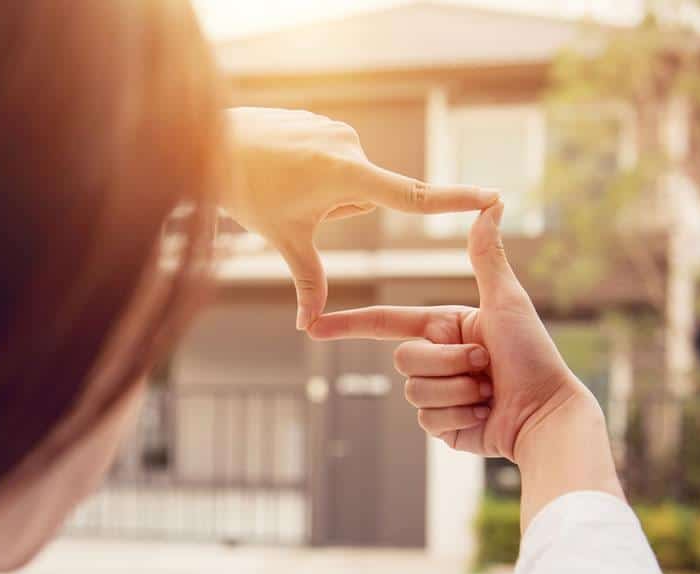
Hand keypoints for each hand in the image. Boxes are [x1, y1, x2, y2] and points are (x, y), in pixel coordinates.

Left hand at [225, 107, 498, 329]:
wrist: (207, 141)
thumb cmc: (246, 192)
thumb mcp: (283, 239)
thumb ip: (309, 281)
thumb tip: (310, 327)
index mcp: (349, 175)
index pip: (413, 196)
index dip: (455, 201)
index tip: (492, 198)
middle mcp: (351, 145)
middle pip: (366, 197)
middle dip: (338, 209)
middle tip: (295, 203)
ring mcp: (337, 129)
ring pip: (347, 178)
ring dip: (324, 190)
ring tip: (283, 183)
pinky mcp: (323, 120)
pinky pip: (331, 157)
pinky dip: (312, 170)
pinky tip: (279, 166)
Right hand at [306, 201, 596, 460]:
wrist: (547, 415)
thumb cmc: (533, 354)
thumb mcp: (507, 301)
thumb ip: (487, 256)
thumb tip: (492, 203)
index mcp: (445, 326)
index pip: (386, 321)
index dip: (349, 323)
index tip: (313, 325)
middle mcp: (439, 358)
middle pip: (404, 358)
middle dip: (447, 362)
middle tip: (485, 364)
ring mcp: (439, 394)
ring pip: (414, 392)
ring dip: (457, 392)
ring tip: (488, 390)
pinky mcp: (444, 426)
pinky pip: (428, 421)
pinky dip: (459, 418)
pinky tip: (485, 415)